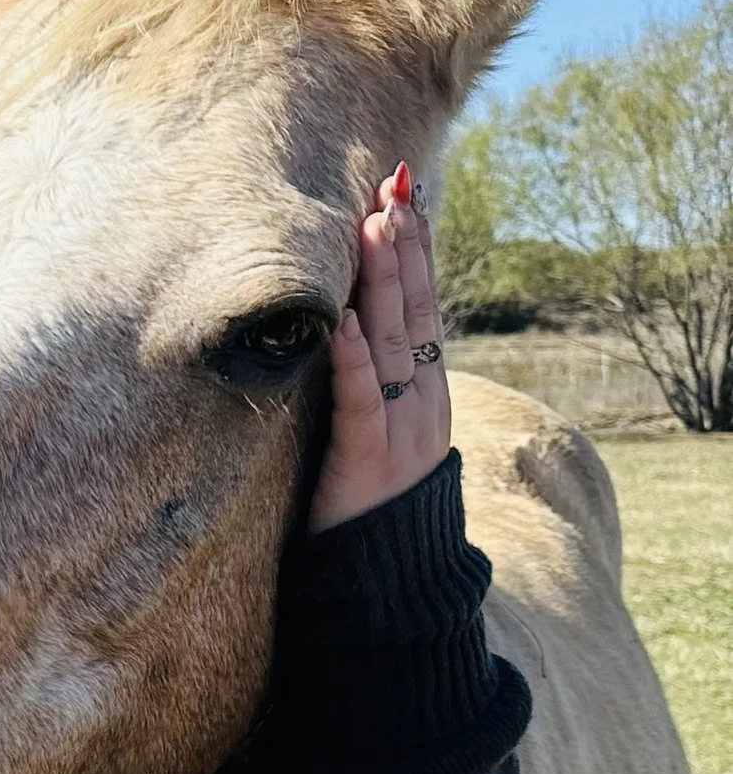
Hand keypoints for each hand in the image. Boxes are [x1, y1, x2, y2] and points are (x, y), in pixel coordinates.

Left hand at [307, 164, 452, 533]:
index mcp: (425, 390)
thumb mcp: (378, 430)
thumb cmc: (368, 503)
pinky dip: (355, 359)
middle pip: (415, 311)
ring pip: (395, 343)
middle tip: (394, 189)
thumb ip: (375, 383)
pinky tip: (347, 323)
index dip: (415, 250)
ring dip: (385, 282)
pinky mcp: (368, 461)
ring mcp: (402, 430)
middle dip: (404, 247)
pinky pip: (362, 401)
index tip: (403, 196)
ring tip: (376, 228)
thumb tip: (355, 326)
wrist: (386, 584)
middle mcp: (423, 401)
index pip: (422, 306)